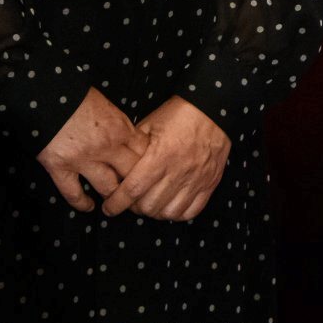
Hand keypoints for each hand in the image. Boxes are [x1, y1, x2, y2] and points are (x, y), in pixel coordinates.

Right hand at [37, 86, 148, 211]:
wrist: (45, 93)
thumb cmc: (76, 94)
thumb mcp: (107, 104)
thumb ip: (119, 124)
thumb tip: (129, 138)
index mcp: (120, 128)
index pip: (144, 153)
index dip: (149, 164)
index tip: (149, 171)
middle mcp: (106, 147)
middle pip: (131, 173)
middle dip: (136, 184)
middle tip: (137, 193)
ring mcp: (83, 160)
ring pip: (108, 187)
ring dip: (113, 196)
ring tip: (115, 201)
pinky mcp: (60, 168)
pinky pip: (74, 193)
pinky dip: (82, 203)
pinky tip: (88, 207)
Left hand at [99, 96, 231, 220]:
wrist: (213, 108)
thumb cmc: (179, 114)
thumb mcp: (149, 124)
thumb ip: (133, 148)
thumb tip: (117, 167)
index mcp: (160, 155)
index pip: (133, 189)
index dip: (117, 203)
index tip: (109, 207)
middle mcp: (179, 171)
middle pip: (149, 205)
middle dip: (134, 207)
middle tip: (130, 201)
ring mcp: (196, 180)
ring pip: (169, 213)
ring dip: (155, 212)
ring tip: (149, 203)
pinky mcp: (210, 183)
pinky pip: (191, 211)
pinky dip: (177, 213)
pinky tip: (169, 204)